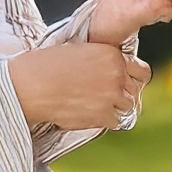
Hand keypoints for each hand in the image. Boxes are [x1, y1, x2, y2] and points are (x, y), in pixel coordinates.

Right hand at [8, 43, 150, 130]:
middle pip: (136, 89)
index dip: (131, 77)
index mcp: (111, 53)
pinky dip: (105, 120)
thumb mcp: (79, 50)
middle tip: (107, 96)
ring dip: (116, 107)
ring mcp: (112, 95)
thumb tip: (113, 71)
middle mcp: (117, 73)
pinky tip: (89, 113)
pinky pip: (116, 122)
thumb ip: (101, 59)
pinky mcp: (103, 115)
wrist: (30, 86)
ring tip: (95, 105)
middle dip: (124, 93)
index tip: (122, 82)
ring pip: (128, 106)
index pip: (140, 70)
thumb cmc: (45, 66)